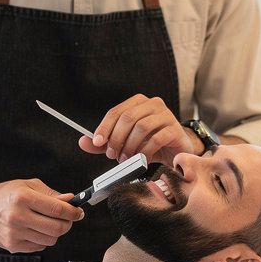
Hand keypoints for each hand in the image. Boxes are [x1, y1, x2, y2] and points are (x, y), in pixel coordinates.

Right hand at [0, 179, 83, 253]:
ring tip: (48, 223)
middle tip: (67, 219)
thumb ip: (51, 194)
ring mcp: (14, 233)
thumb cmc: (7, 195)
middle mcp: (17, 216)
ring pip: (50, 240)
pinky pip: (39, 247)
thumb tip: (71, 200)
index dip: (73, 212)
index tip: (78, 212)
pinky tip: (35, 230)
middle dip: (68, 224)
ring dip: (55, 233)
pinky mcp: (12, 245)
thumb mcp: (29, 186)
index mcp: (22, 197)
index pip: (58, 209)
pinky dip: (42, 239)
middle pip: (57, 228)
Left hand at [78, 95, 197, 165]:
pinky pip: (157, 139)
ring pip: (142, 127)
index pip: (117, 111)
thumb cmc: (151, 143)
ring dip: (130, 146)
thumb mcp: (126, 142)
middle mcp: (153, 104)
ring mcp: (166, 115)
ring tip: (126, 159)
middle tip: (113, 155)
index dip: (105, 127)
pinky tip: (142, 159)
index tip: (98, 142)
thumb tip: (84, 142)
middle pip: (128, 118)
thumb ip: (106, 142)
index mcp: (139, 103)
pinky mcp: (175, 129)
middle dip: (117, 139)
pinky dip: (145, 151)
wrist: (177, 150)